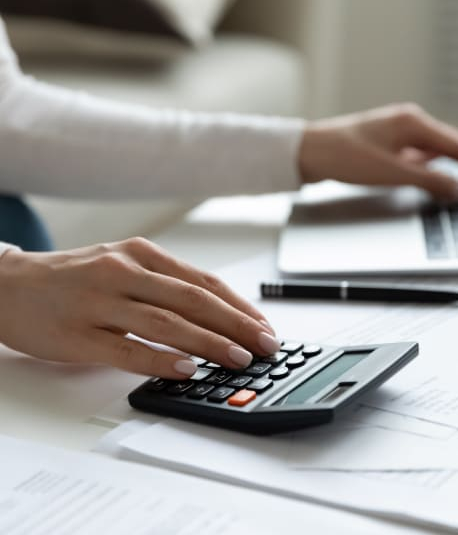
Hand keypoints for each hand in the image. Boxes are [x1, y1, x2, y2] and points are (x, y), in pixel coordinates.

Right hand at [0, 238, 279, 378]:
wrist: (9, 285)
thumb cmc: (76, 277)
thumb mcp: (124, 265)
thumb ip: (165, 285)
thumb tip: (217, 313)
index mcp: (141, 253)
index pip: (203, 281)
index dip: (238, 306)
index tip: (264, 326)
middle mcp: (124, 271)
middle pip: (192, 300)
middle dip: (235, 325)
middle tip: (265, 345)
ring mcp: (99, 302)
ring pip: (165, 323)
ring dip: (208, 343)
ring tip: (238, 359)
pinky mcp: (77, 334)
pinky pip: (126, 349)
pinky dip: (160, 360)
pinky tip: (186, 370)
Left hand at [299, 103, 457, 198]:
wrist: (310, 152)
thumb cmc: (345, 157)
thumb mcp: (392, 173)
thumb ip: (430, 181)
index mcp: (413, 122)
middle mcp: (409, 121)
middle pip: (452, 142)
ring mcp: (398, 130)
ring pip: (437, 147)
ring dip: (457, 162)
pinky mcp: (388, 141)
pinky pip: (421, 152)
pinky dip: (435, 164)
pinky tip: (440, 172)